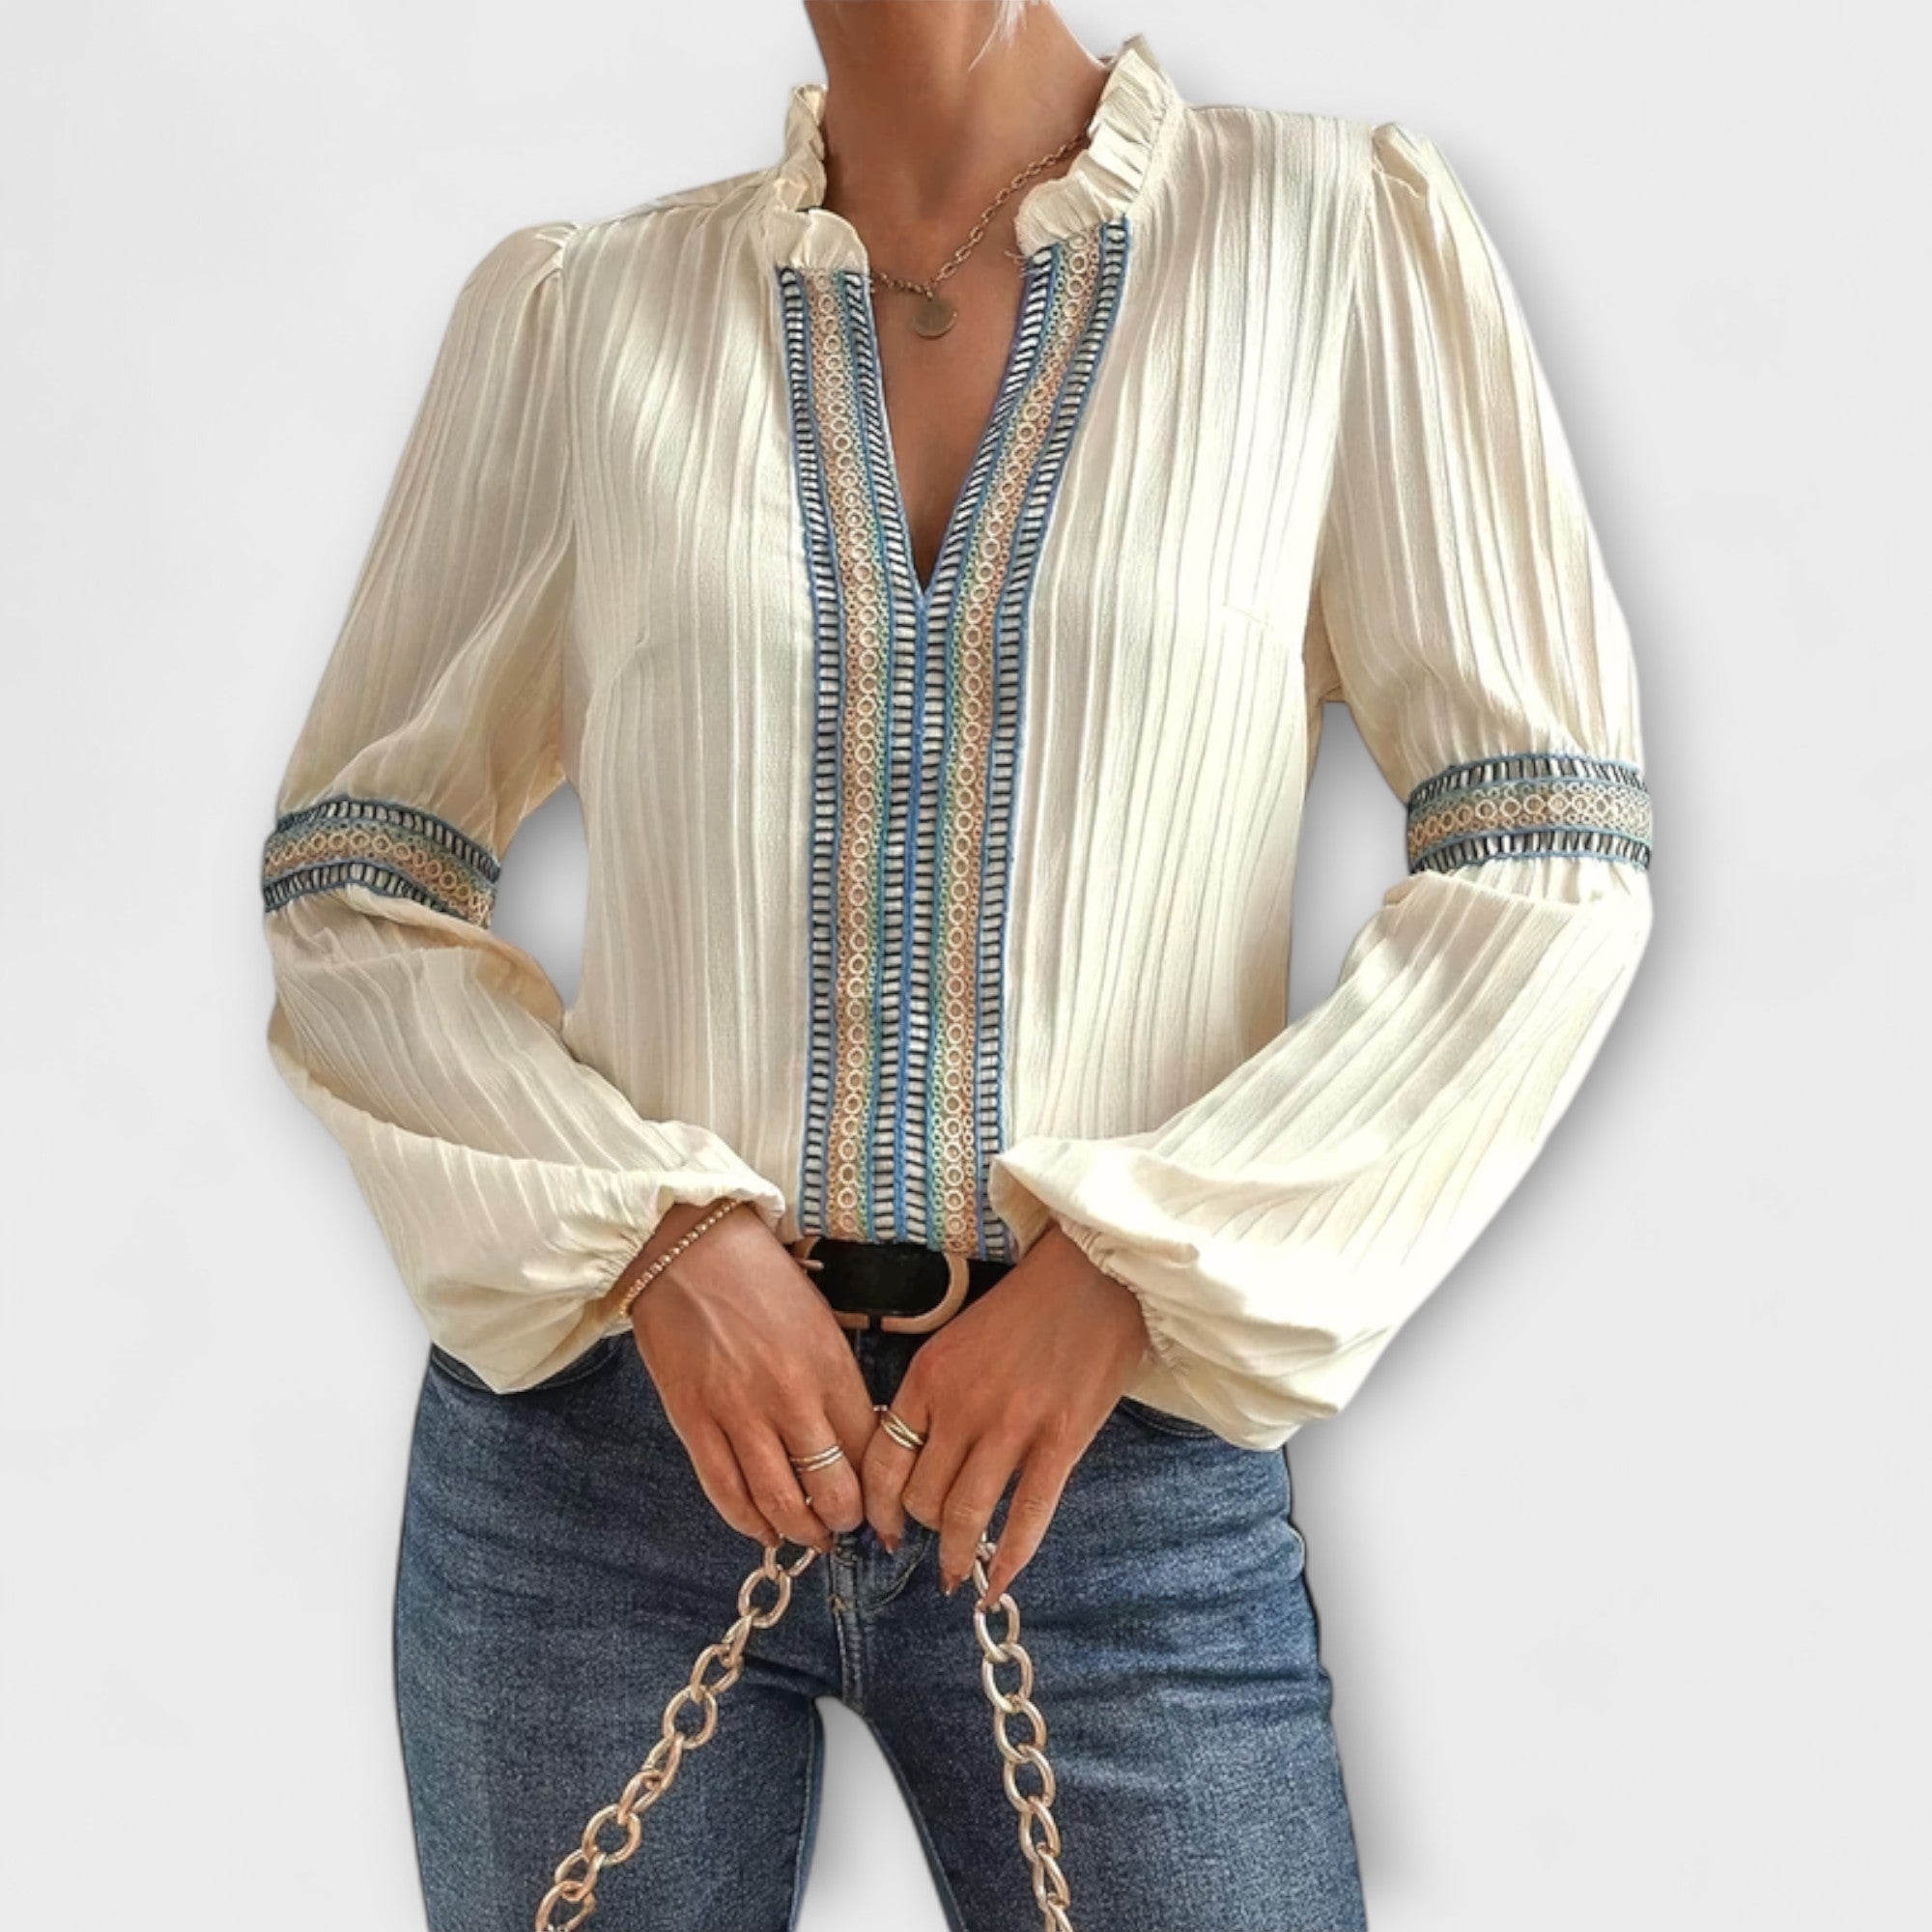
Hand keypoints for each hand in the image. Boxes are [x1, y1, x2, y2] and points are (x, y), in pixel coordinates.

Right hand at [621, 1201, 879, 1555]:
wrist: (685, 1247)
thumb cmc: (758, 1277)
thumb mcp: (818, 1319)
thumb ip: (836, 1380)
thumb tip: (854, 1439)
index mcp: (829, 1365)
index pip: (869, 1449)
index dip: (882, 1488)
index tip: (885, 1504)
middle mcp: (789, 1396)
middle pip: (832, 1488)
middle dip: (846, 1519)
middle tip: (848, 1526)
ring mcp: (738, 1412)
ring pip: (779, 1501)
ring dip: (801, 1531)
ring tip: (811, 1536)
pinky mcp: (693, 1421)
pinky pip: (725, 1491)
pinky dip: (747, 1521)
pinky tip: (762, 1529)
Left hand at [861, 1225, 1151, 1607]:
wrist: (1095, 1274)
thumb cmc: (1027, 1304)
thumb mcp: (958, 1337)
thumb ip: (935, 1392)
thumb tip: (917, 1451)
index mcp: (929, 1376)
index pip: (882, 1463)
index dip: (877, 1508)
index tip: (882, 1530)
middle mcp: (961, 1406)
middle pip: (920, 1497)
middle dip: (921, 1528)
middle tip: (933, 1540)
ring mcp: (1011, 1426)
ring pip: (965, 1515)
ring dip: (956, 1554)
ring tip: (955, 1575)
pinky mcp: (1061, 1440)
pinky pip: (1029, 1515)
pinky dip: (1010, 1558)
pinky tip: (998, 1583)